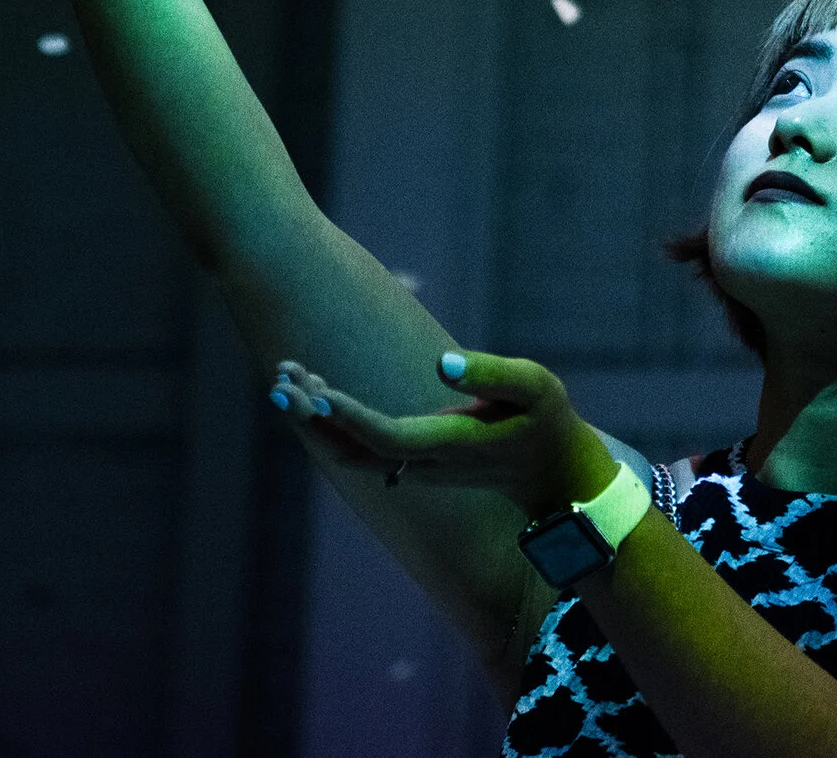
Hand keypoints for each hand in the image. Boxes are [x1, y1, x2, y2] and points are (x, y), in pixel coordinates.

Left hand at [269, 351, 618, 519]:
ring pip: (350, 453)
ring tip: (286, 375)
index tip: (315, 389)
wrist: (554, 475)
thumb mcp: (536, 387)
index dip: (350, 417)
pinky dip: (331, 422)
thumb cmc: (548, 422)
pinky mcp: (411, 460)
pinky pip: (358, 447)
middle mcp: (425, 463)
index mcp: (452, 445)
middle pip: (354, 451)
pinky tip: (314, 388)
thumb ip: (491, 373)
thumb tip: (442, 362)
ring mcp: (415, 466)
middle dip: (314, 417)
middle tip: (281, 375)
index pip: (388, 437)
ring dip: (315, 419)